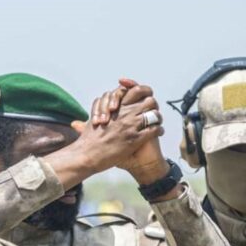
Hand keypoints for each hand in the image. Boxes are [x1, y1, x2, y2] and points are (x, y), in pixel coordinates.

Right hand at [44, 81, 162, 188]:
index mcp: (116, 107)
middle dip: (153, 106)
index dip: (144, 93)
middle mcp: (125, 114)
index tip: (144, 99)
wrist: (87, 155)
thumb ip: (101, 111)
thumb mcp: (94, 119)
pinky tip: (158, 132)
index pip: (136, 90)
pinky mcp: (134, 139)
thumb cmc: (88, 140)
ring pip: (154, 114)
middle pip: (149, 100)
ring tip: (157, 122)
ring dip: (158, 118)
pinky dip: (159, 130)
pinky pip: (154, 130)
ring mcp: (130, 126)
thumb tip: (106, 108)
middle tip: (152, 112)